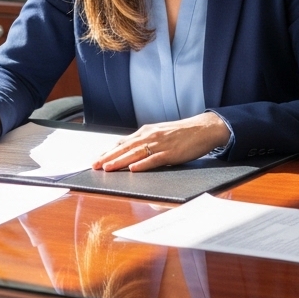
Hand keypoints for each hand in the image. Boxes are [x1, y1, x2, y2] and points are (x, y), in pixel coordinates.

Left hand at [92, 112, 231, 171]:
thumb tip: (129, 151)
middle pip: (125, 148)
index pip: (122, 142)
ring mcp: (160, 144)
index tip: (96, 159)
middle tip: (95, 165)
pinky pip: (154, 159)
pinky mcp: (171, 153)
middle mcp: (150, 136)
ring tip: (108, 168)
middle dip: (108, 157)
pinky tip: (134, 169)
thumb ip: (145, 141)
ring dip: (120, 161)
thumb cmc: (182, 133)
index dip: (108, 151)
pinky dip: (143, 164)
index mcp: (146, 131)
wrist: (203, 129)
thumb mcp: (159, 133)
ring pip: (136, 153)